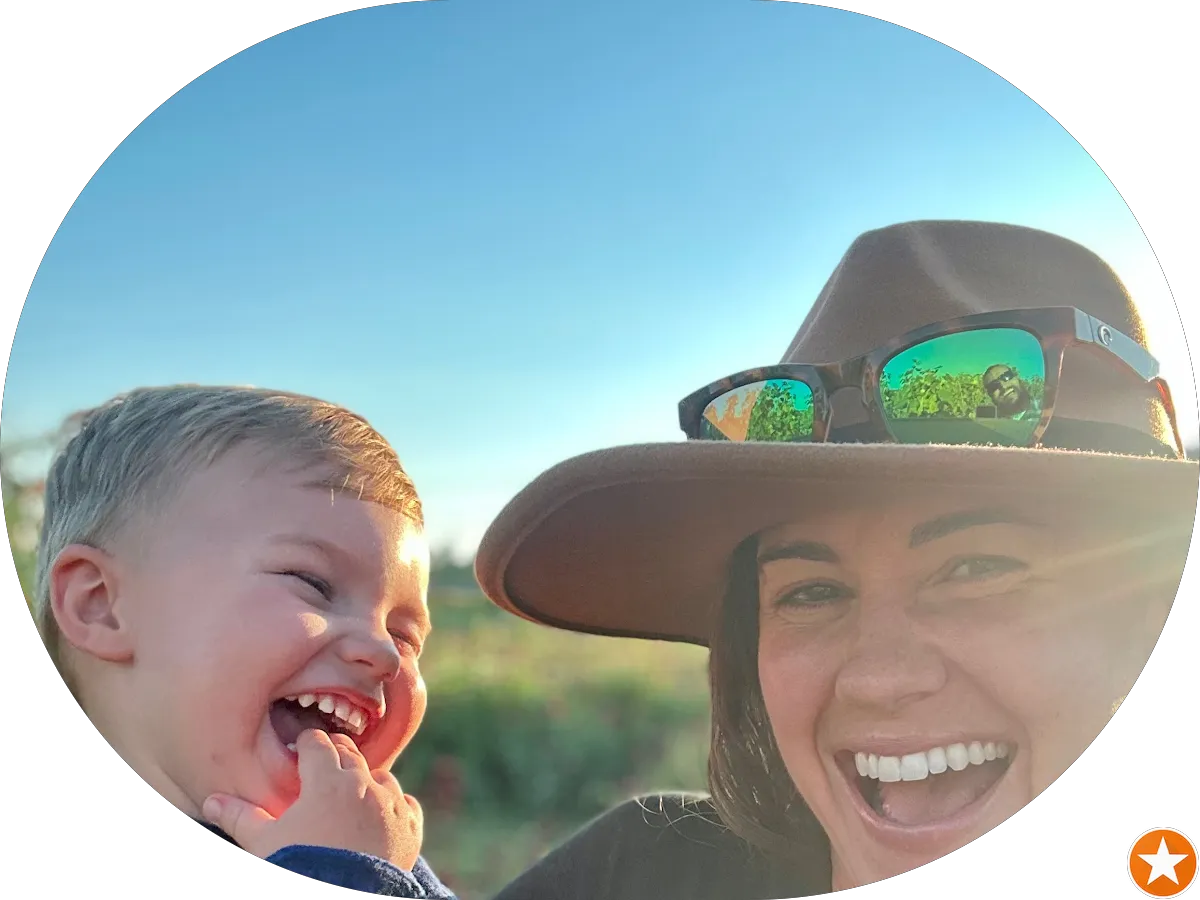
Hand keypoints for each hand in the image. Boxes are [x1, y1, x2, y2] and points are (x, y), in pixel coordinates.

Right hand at [203, 729, 422, 870]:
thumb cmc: (299, 869)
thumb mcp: (263, 844)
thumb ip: (239, 818)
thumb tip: (210, 801)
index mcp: (327, 780)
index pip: (317, 744)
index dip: (306, 744)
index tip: (299, 748)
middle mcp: (363, 785)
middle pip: (350, 754)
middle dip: (335, 755)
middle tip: (323, 764)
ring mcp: (391, 806)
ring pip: (381, 776)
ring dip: (366, 779)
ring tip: (351, 792)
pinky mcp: (410, 829)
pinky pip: (407, 804)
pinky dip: (395, 805)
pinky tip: (382, 815)